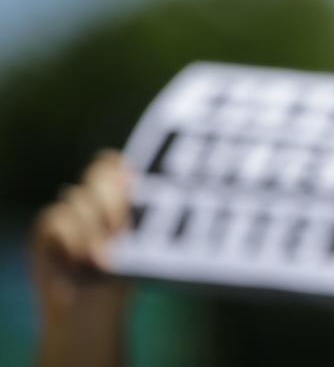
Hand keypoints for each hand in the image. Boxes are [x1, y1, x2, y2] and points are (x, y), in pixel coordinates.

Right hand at [31, 151, 130, 366]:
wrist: (91, 319)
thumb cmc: (122, 280)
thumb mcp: (140, 245)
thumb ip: (138, 215)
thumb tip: (138, 186)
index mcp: (117, 197)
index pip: (115, 163)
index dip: (124, 167)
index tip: (138, 187)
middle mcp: (90, 200)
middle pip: (98, 171)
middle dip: (112, 197)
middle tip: (121, 229)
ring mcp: (66, 215)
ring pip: (76, 196)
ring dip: (92, 228)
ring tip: (104, 261)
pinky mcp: (44, 235)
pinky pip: (55, 217)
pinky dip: (72, 237)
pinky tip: (81, 259)